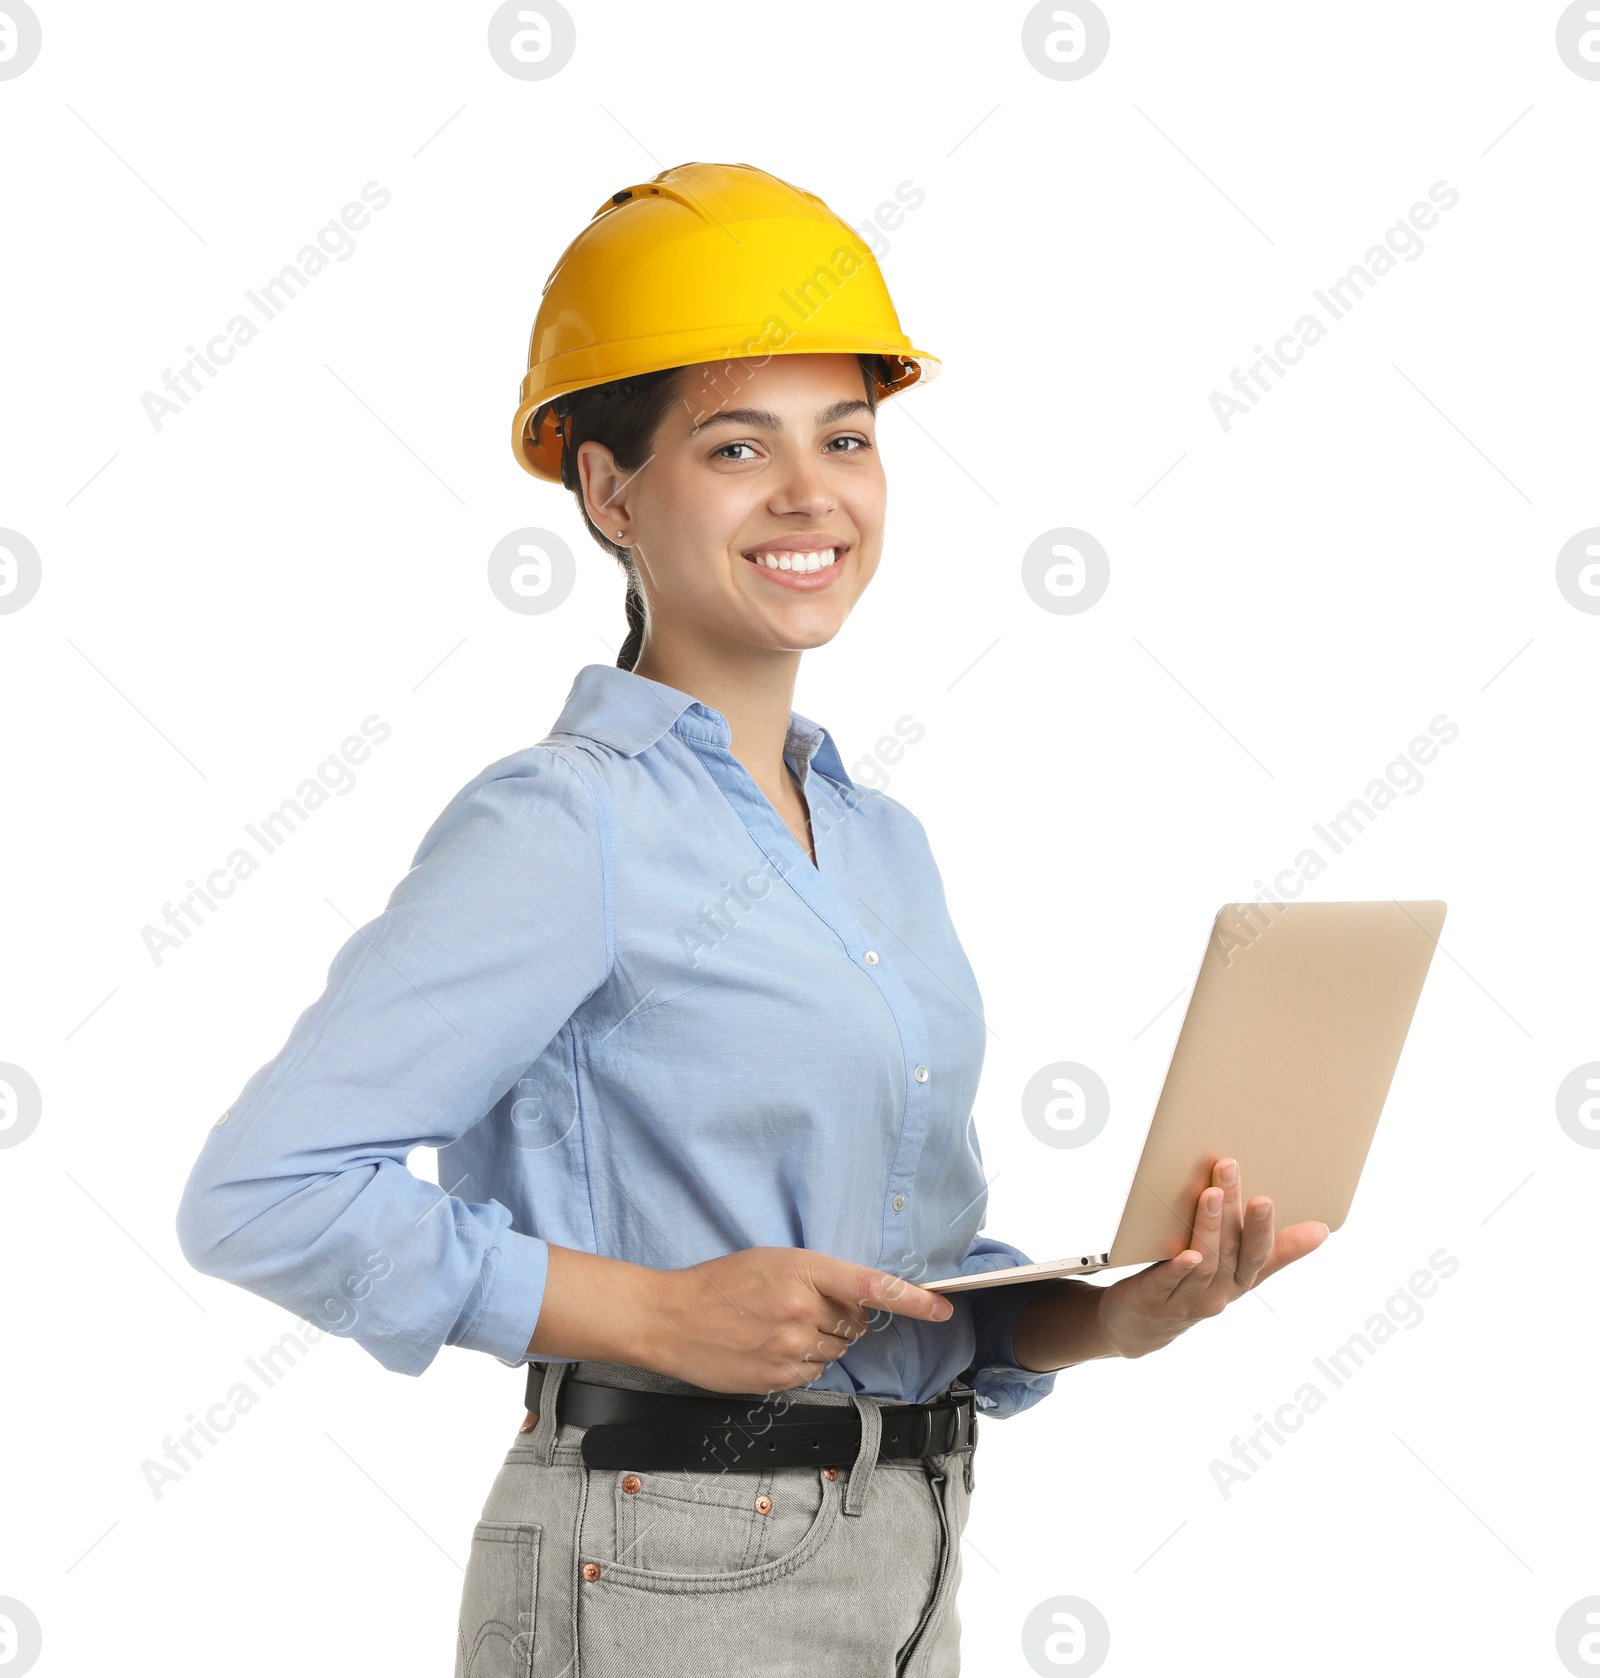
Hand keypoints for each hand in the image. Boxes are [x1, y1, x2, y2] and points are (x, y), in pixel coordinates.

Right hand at [647, 1246, 953, 1394]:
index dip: (913, 1300)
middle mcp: (801, 1309)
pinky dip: (801, 1363)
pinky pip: (813, 1373)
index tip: (942, 1308)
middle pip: (856, 1323)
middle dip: (843, 1319)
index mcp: (802, 1270)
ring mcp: (789, 1347)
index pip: (873, 1286)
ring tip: (780, 1328)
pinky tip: (771, 1348)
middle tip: (805, 1309)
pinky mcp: (777, 1377)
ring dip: (821, 1342)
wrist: (671, 1318)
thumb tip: (859, 1305)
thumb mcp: (772, 1261)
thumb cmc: (719, 1283)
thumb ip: (819, 1279)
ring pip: (836, 1351)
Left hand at [1097, 1158, 1328, 1359]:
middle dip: (1233, 1208)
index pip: (1258, 1254)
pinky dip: (1180, 1268)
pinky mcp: (1155, 1301)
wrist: (1142, 1326)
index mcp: (1238, 1281)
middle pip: (1229, 1249)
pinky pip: (1169, 1284)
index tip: (1269, 1198)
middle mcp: (1218, 1294)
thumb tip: (1322, 1229)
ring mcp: (1188, 1300)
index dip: (1264, 1229)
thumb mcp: (1236, 1271)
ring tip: (1211, 1194)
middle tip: (1231, 1168)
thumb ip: (1272, 1250)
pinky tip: (1186, 1253)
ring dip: (1209, 1227)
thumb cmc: (1196, 1286)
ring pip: (1205, 1263)